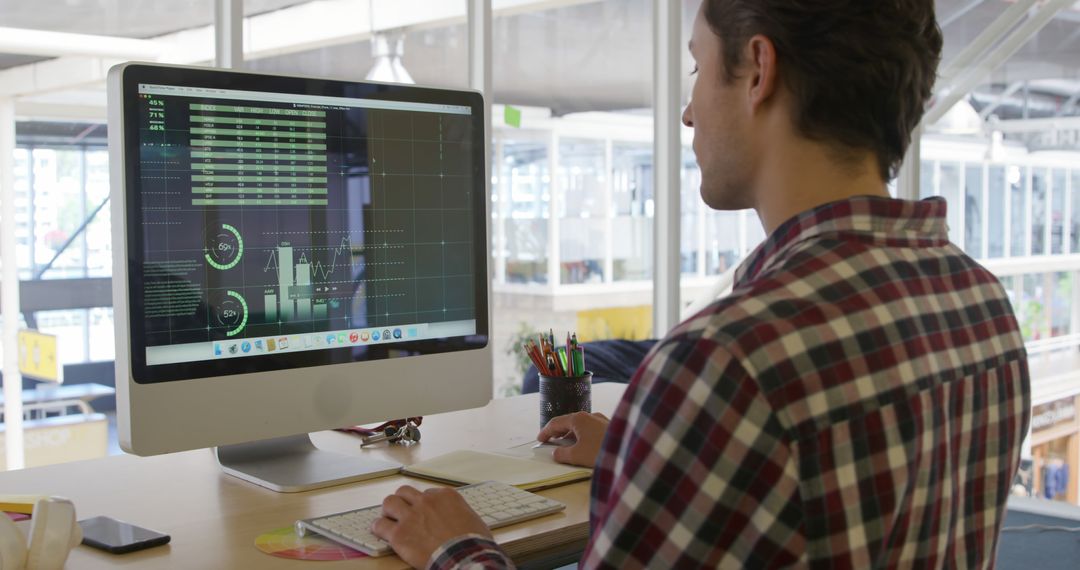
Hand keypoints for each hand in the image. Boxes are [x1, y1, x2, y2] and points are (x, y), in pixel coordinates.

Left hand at [372, 485, 490, 567]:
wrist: (464, 557)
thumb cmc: (473, 543)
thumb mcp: (473, 520)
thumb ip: (461, 514)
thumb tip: (461, 519)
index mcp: (445, 496)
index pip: (427, 493)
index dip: (424, 504)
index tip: (424, 511)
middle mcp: (426, 502)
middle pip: (405, 492)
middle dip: (403, 501)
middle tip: (402, 510)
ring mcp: (411, 516)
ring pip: (390, 502)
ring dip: (389, 510)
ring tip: (389, 518)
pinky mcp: (399, 534)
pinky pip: (380, 525)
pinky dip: (379, 528)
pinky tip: (380, 531)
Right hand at [537, 412, 609, 466]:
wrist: (629, 452)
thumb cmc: (601, 452)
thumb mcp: (577, 456)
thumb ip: (562, 454)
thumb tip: (556, 452)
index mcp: (578, 419)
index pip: (556, 422)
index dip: (546, 431)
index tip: (540, 440)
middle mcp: (590, 415)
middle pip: (568, 422)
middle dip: (558, 432)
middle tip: (550, 442)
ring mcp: (601, 420)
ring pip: (581, 426)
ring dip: (571, 435)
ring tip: (566, 446)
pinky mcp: (610, 427)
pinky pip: (591, 429)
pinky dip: (582, 436)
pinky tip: (583, 446)